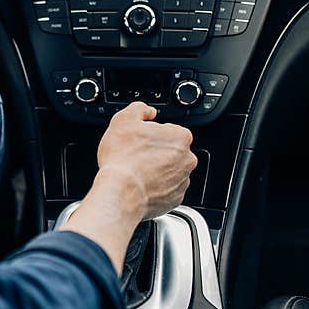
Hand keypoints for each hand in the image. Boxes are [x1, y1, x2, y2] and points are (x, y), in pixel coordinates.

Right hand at [95, 102, 197, 220]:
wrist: (121, 193)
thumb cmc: (122, 159)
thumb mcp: (123, 120)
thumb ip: (139, 109)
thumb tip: (147, 111)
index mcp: (180, 137)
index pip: (169, 130)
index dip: (152, 134)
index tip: (140, 139)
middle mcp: (187, 159)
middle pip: (171, 151)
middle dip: (156, 152)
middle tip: (135, 155)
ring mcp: (182, 181)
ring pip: (170, 171)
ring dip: (156, 170)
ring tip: (135, 172)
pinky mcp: (175, 199)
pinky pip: (166, 190)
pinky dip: (156, 188)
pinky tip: (140, 185)